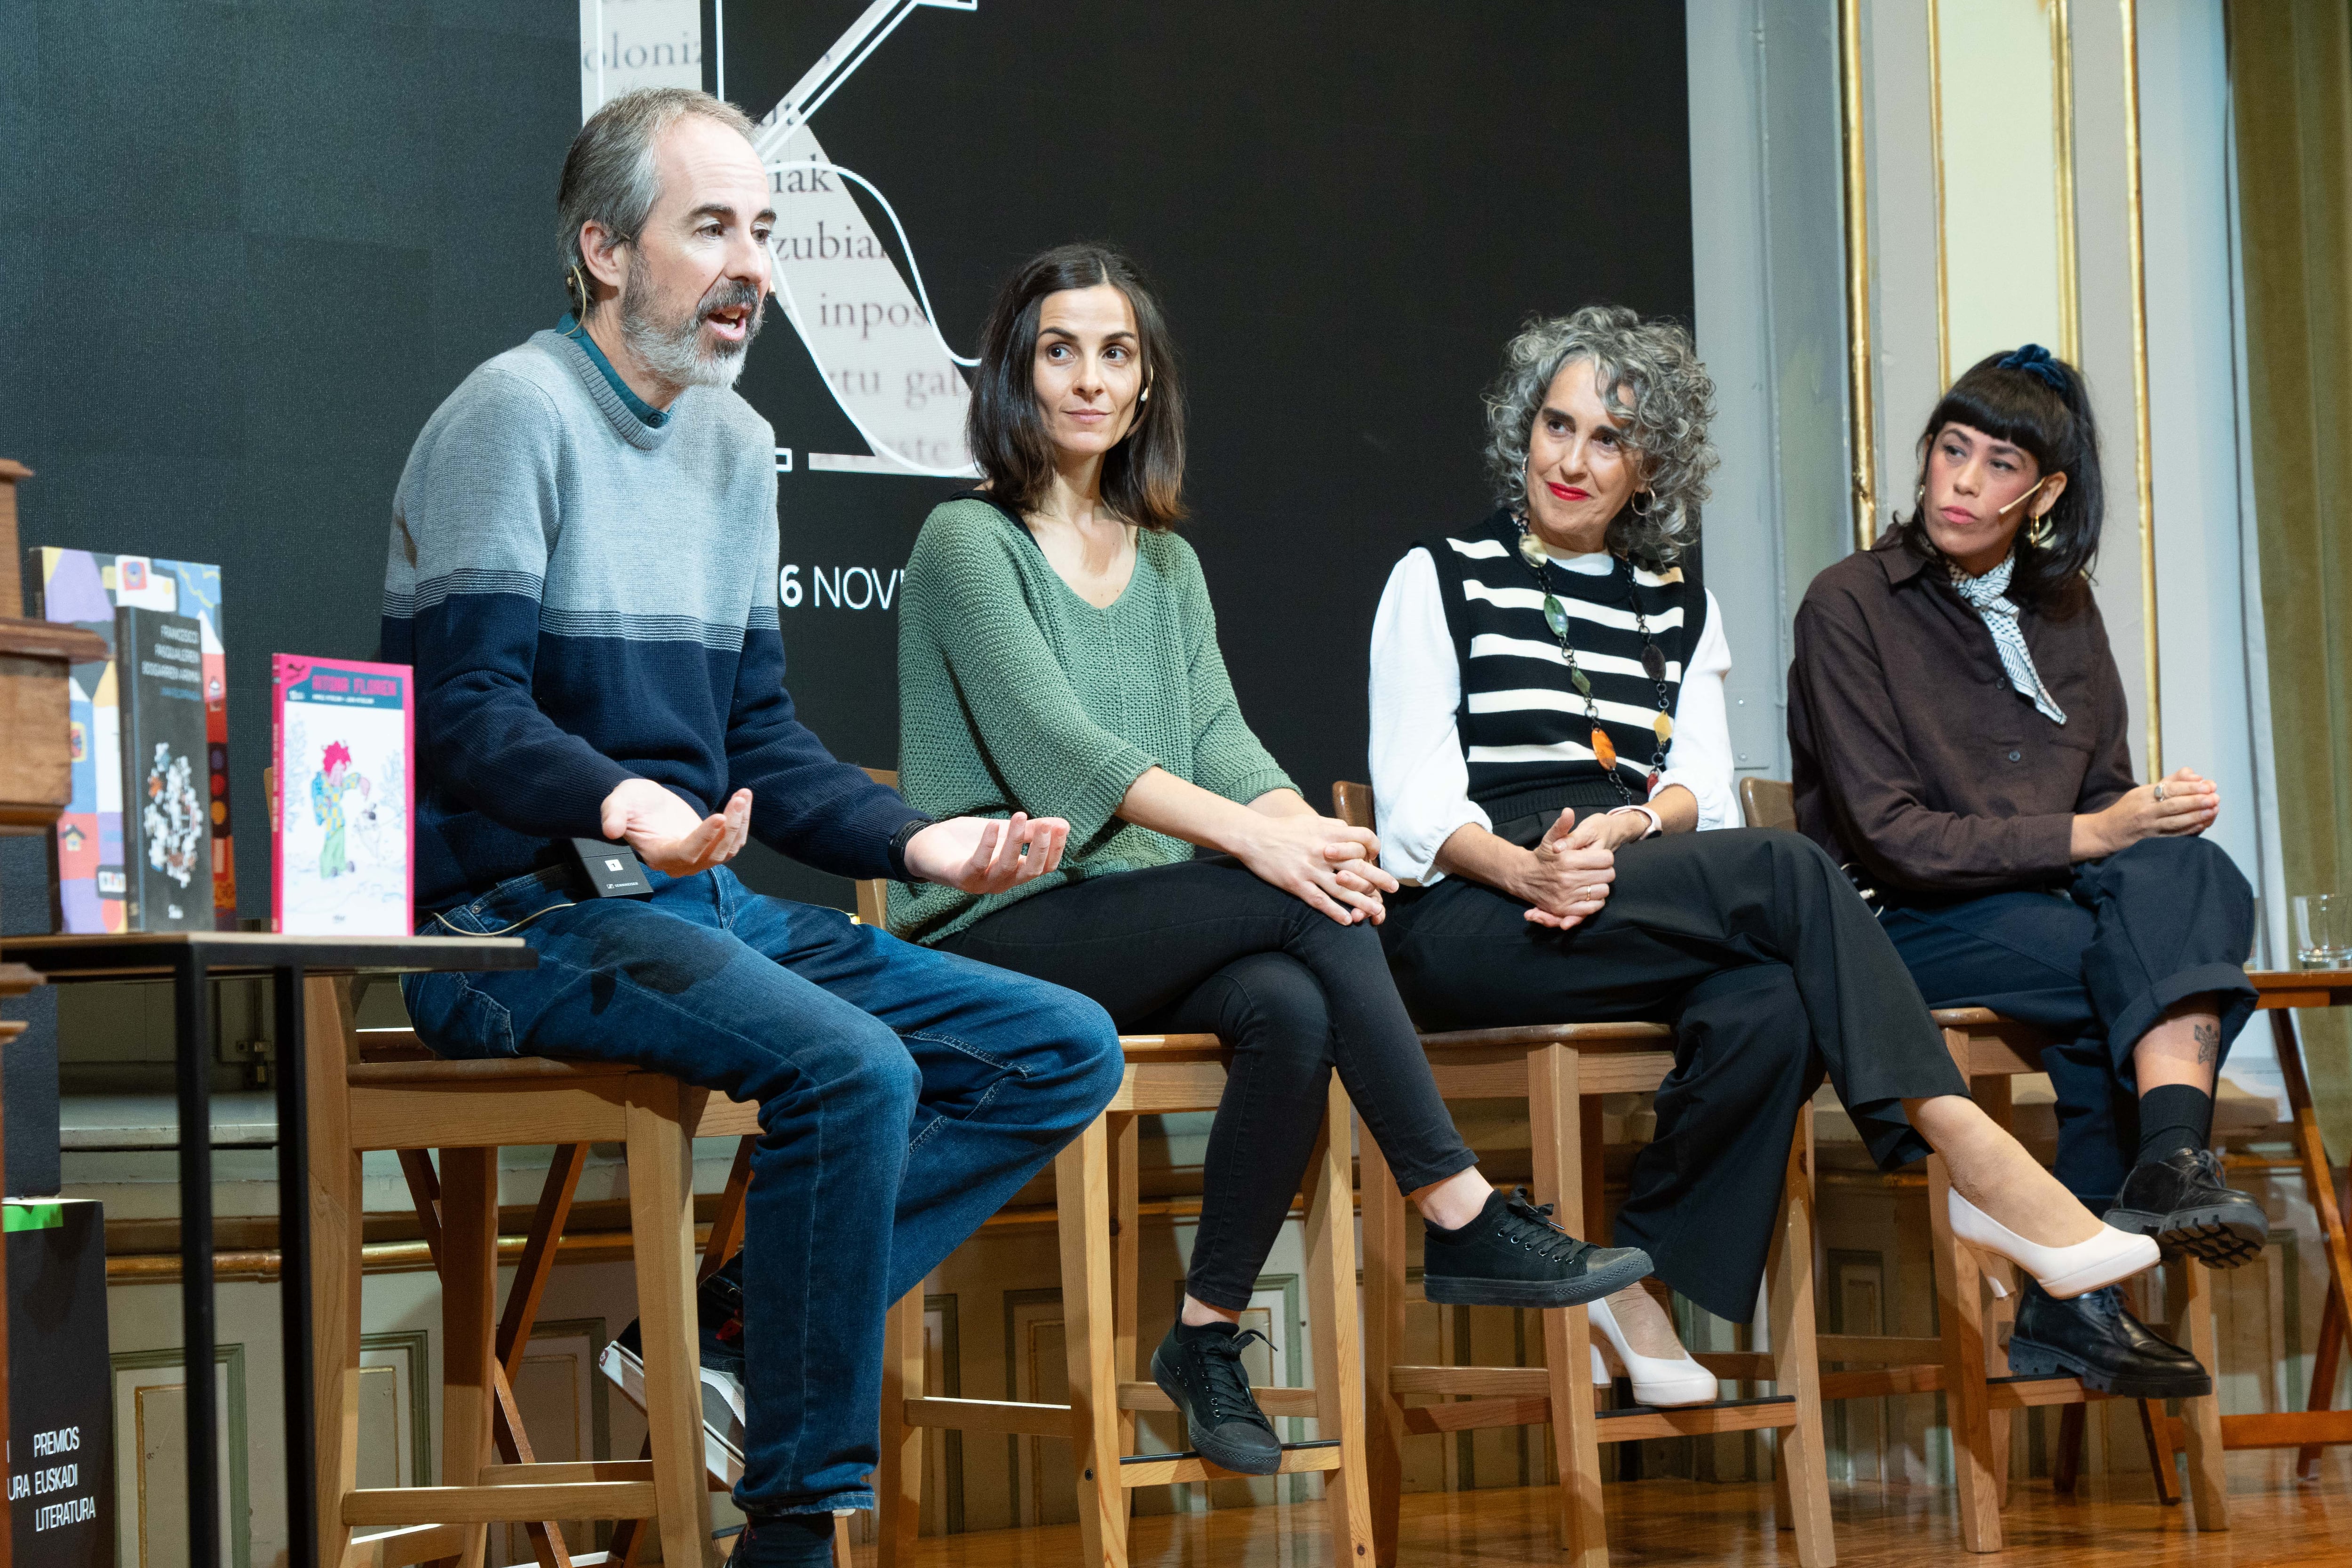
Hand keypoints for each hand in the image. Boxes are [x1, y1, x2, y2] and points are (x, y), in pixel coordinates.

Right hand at [600, 779, 750, 875]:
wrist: (643, 801)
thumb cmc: (630, 803)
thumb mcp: (617, 803)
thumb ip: (613, 815)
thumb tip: (610, 830)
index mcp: (658, 856)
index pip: (686, 854)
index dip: (704, 839)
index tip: (720, 817)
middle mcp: (680, 863)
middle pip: (713, 855)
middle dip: (730, 826)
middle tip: (739, 799)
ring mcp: (698, 856)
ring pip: (728, 849)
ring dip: (740, 823)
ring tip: (743, 795)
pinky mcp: (711, 846)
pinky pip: (734, 841)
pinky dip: (742, 821)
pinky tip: (744, 799)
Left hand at [903, 813, 1070, 894]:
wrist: (926, 845)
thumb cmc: (968, 841)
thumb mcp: (1004, 831)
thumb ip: (1030, 830)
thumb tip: (1062, 824)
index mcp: (1014, 873)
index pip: (1044, 868)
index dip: (1055, 849)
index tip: (1061, 826)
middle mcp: (1001, 882)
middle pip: (1030, 871)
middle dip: (1041, 848)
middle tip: (1047, 825)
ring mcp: (981, 883)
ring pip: (1007, 867)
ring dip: (1016, 841)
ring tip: (1020, 816)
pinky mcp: (961, 878)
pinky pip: (978, 864)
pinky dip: (987, 845)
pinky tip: (993, 825)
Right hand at [1234, 813, 1397, 925]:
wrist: (1253, 836)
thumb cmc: (1284, 829)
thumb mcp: (1311, 821)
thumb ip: (1333, 826)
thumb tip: (1350, 830)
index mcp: (1329, 833)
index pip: (1362, 839)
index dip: (1373, 848)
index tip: (1376, 857)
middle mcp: (1323, 852)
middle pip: (1359, 867)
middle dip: (1379, 879)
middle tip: (1393, 888)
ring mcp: (1310, 869)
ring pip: (1342, 889)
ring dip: (1362, 901)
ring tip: (1375, 911)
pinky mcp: (1296, 884)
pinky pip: (1320, 901)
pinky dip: (1335, 912)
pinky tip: (1347, 920)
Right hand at [1511, 811, 1619, 929]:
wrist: (1524, 877)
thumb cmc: (1542, 856)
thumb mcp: (1550, 838)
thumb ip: (1562, 825)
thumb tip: (1568, 811)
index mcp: (1568, 860)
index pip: (1606, 859)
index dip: (1605, 857)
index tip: (1599, 858)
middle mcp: (1568, 879)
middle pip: (1608, 875)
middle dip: (1605, 871)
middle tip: (1597, 869)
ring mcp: (1567, 896)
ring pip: (1603, 891)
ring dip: (1601, 885)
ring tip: (1593, 880)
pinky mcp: (1565, 909)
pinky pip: (1594, 906)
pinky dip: (1596, 900)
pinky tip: (1589, 893)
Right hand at [2080, 767, 2218, 856]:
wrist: (2106, 831)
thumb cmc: (2128, 809)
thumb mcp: (2143, 791)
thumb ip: (2170, 781)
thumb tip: (2195, 775)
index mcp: (2143, 795)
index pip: (2170, 789)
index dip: (2191, 787)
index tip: (2208, 785)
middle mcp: (2145, 811)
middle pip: (2174, 805)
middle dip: (2196, 801)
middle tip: (2215, 797)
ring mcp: (2148, 827)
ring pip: (2175, 821)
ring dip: (2196, 815)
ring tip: (2213, 810)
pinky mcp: (2152, 840)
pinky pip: (2174, 835)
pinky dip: (2189, 830)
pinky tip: (2203, 824)